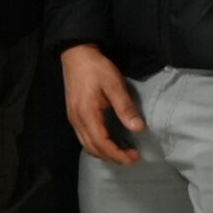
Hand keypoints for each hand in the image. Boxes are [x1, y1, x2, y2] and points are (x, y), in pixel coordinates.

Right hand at [62, 44, 143, 165]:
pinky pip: (84, 138)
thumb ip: (125, 107)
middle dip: (113, 158)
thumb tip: (138, 128)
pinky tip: (109, 142)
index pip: (102, 143)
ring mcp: (73, 118)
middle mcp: (77, 120)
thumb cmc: (96, 68)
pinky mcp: (74, 115)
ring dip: (104, 154)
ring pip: (87, 145)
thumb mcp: (114, 84)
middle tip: (132, 157)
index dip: (118, 154)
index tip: (135, 156)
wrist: (76, 54)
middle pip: (93, 148)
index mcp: (87, 114)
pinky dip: (97, 146)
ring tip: (122, 153)